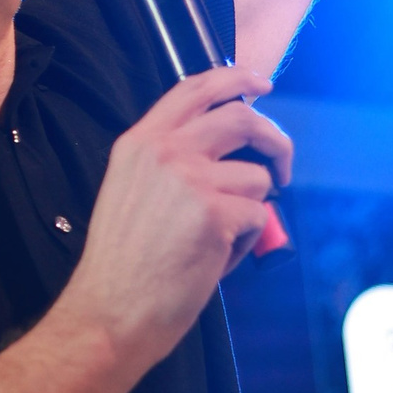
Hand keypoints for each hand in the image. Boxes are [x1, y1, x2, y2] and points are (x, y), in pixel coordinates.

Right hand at [61, 66, 291, 378]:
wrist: (110, 312)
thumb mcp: (130, 192)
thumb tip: (226, 155)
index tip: (260, 85)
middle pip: (241, 117)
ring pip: (256, 177)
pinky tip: (216, 260)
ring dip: (251, 210)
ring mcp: (191, 179)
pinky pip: (258, 216)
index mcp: (140, 143)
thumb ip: (169, 163)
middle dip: (274, 138)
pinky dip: (246, 241)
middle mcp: (165, 152)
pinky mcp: (216, 212)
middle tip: (282, 164)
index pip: (194, 89)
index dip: (235, 80)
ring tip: (220, 241)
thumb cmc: (122, 266)